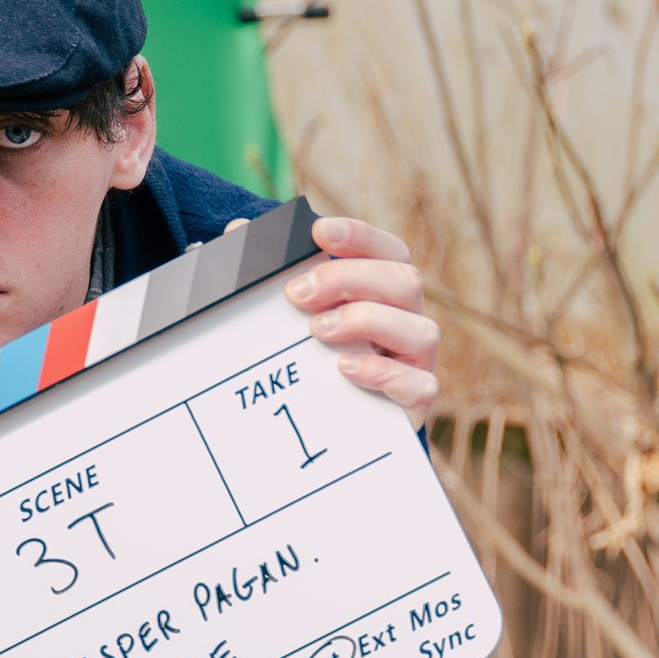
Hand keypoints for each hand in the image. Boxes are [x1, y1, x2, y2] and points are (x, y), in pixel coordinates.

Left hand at [271, 215, 439, 427]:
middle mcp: (406, 319)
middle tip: (297, 292)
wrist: (326, 426)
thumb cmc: (310, 354)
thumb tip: (237, 232)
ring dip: (368, 321)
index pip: (387, 250)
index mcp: (383, 289)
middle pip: (404, 282)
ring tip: (316, 330)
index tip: (320, 231)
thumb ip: (269, 275)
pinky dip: (382, 372)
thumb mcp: (287, 314)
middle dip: (350, 279)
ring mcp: (415, 361)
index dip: (359, 236)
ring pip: (421, 330)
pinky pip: (419, 384)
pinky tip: (344, 368)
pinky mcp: (414, 401)